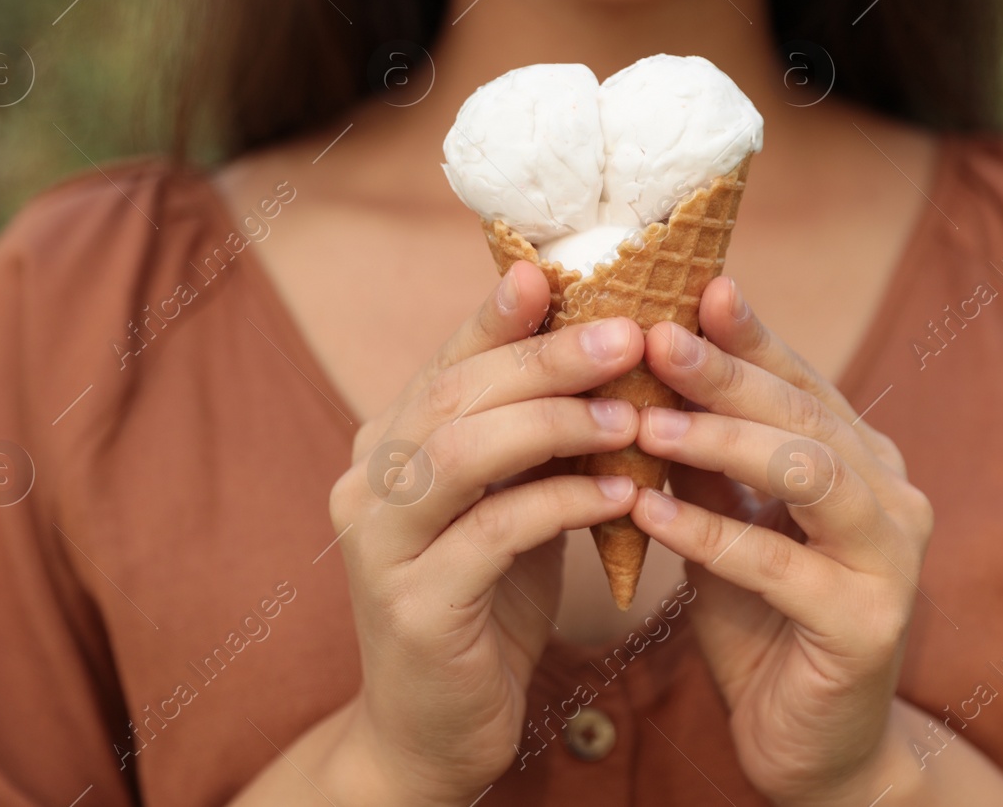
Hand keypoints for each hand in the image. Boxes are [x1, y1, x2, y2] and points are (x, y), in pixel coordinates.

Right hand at [325, 260, 645, 804]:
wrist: (433, 730)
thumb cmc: (488, 603)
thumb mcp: (511, 502)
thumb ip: (536, 436)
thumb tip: (613, 352)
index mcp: (389, 444)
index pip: (448, 359)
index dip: (500, 314)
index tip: (555, 272)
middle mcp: (370, 481)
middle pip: (454, 392)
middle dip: (546, 357)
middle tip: (627, 334)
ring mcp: (381, 544)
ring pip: (463, 451)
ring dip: (556, 422)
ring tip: (633, 416)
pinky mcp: (414, 606)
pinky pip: (492, 534)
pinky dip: (562, 504)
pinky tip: (622, 497)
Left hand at [628, 276, 933, 806]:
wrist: (808, 747)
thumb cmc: (763, 623)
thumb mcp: (726, 522)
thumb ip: (703, 457)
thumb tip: (643, 370)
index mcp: (860, 460)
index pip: (801, 379)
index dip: (749, 333)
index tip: (693, 284)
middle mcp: (891, 496)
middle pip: (805, 414)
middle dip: (727, 372)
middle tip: (655, 336)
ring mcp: (891, 561)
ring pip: (809, 474)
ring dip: (722, 442)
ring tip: (645, 423)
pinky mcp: (868, 625)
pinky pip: (781, 565)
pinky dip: (711, 534)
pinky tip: (647, 514)